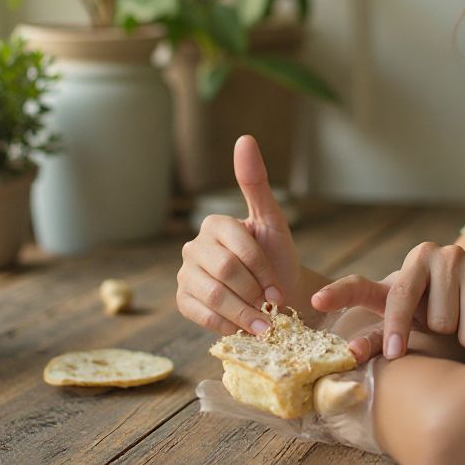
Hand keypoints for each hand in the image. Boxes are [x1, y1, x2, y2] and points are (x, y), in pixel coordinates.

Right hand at [176, 134, 299, 335]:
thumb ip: (256, 182)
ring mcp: (186, 274)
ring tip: (264, 324)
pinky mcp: (183, 301)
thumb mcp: (273, 220)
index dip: (263, 269)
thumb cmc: (277, 258)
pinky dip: (227, 324)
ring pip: (213, 295)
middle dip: (254, 293)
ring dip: (243, 313)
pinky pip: (200, 315)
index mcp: (214, 224)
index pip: (239, 245)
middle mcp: (194, 247)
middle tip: (273, 307)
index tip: (280, 288)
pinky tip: (243, 327)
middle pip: (225, 272)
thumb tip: (244, 138)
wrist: (277, 298)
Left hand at [312, 242, 464, 360]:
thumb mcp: (394, 308)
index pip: (402, 294)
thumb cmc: (419, 302)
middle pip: (439, 322)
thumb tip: (353, 353)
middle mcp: (447, 257)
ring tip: (457, 324)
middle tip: (437, 321)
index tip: (393, 353)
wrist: (463, 281)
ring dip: (461, 339)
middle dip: (436, 331)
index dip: (396, 324)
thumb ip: (373, 332)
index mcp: (416, 260)